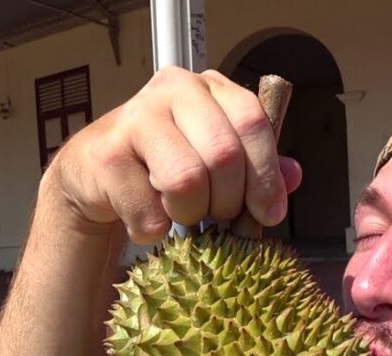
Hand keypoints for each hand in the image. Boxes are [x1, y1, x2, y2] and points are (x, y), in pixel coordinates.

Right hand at [43, 66, 302, 243]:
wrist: (97, 176)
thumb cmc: (166, 166)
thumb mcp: (218, 161)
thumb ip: (258, 166)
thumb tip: (294, 175)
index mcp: (210, 88)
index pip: (252, 122)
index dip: (265, 174)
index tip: (268, 213)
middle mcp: (174, 90)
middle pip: (223, 155)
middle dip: (226, 201)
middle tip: (216, 216)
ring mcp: (135, 116)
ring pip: (186, 180)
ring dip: (190, 214)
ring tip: (181, 214)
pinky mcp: (106, 154)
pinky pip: (149, 211)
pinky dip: (154, 230)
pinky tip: (148, 218)